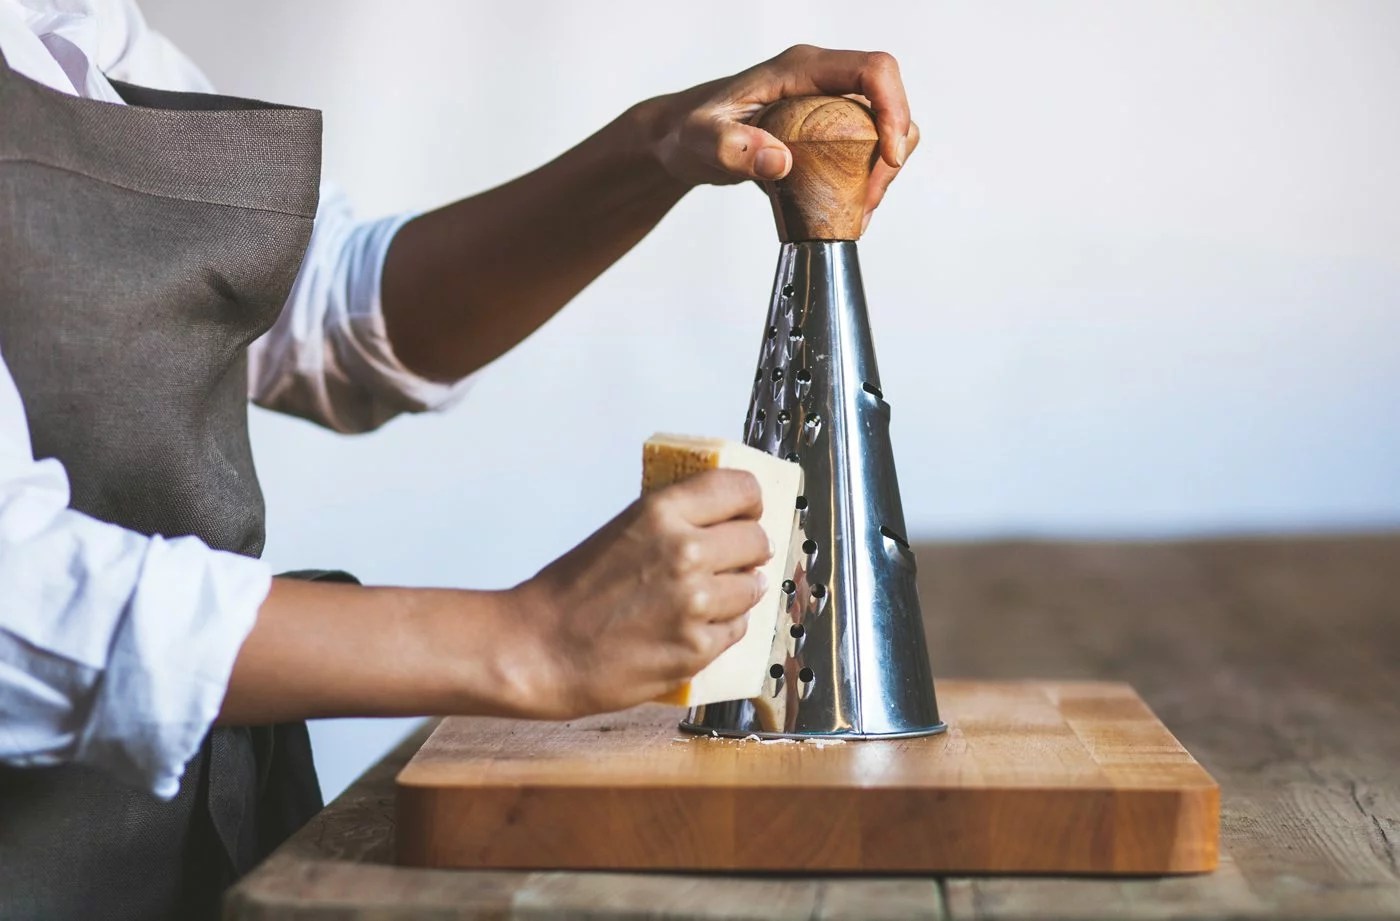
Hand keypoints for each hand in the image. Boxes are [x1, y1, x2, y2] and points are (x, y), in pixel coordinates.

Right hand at [509, 470, 772, 718]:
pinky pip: (736, 629)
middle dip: (748, 551)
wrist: (539, 648)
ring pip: (753, 588)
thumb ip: (675, 520)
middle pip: (757, 540)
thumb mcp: (623, 529)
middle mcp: (685, 552)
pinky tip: (688, 627)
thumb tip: (724, 521)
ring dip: (736, 592)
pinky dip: (719, 629)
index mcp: (662, 513)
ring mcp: (695, 603)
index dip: (750, 502)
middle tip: (731, 561)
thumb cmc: (570, 594)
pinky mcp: (697, 648)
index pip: (740, 489)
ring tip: (702, 599)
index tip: (748, 512)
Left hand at [647, 44, 920, 232]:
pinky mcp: (827, 128)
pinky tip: (845, 209)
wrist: (682, 140)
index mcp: (800, 70)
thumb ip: (732, 147)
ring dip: (881, 172)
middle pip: (888, 103)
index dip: (894, 110)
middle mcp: (821, 80)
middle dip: (890, 154)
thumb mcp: (701, 140)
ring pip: (883, 128)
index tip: (889, 158)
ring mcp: (826, 103)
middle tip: (866, 202)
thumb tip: (779, 161)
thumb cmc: (690, 131)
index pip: (872, 70)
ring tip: (856, 212)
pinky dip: (865, 181)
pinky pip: (865, 148)